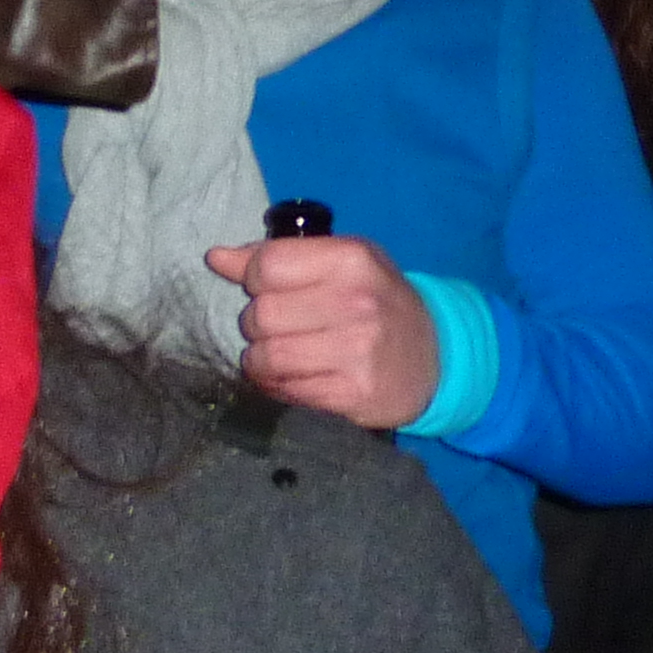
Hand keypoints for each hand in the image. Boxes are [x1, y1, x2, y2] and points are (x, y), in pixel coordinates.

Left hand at [206, 234, 438, 430]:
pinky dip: (278, 386)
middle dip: (256, 324)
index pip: (266, 265)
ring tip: (280, 355)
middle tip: (276, 328)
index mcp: (351, 259)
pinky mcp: (353, 394)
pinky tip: (293, 378)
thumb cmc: (377, 300)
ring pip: (267, 357)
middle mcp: (356, 303)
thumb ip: (276, 257)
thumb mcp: (339, 263)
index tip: (266, 289)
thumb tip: (216, 257)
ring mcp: (357, 352)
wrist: (437, 357)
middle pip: (261, 315)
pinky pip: (286, 391)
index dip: (253, 279)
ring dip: (261, 360)